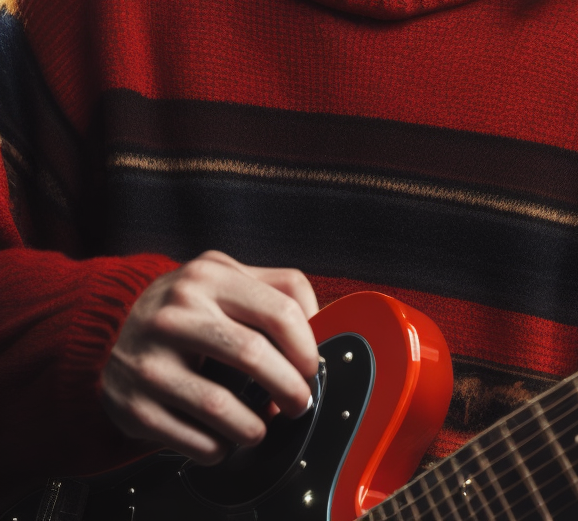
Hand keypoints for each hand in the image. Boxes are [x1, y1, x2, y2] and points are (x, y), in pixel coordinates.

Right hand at [101, 250, 318, 463]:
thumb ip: (276, 289)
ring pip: (224, 407)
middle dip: (290, 389)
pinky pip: (196, 440)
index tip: (311, 367)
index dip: (306, 347)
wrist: (108, 329)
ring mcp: (150, 360)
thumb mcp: (225, 277)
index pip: (278, 310)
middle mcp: (175, 313)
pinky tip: (223, 437)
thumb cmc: (185, 306)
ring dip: (256, 426)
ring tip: (259, 424)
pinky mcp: (135, 405)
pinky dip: (220, 447)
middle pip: (254, 356)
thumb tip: (322, 324)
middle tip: (297, 402)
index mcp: (208, 277)